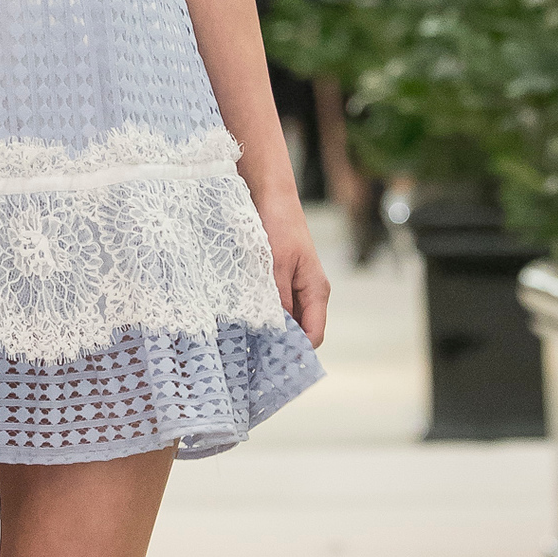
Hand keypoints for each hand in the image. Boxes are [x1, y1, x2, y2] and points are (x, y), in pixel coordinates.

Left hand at [255, 190, 329, 347]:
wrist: (270, 193)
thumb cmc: (277, 224)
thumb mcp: (275, 265)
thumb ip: (277, 301)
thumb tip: (277, 334)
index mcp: (316, 291)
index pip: (313, 336)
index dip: (295, 352)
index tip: (269, 363)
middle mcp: (309, 292)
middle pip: (299, 332)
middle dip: (279, 344)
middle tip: (249, 356)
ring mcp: (295, 286)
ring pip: (285, 320)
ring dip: (267, 329)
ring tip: (242, 340)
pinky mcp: (279, 279)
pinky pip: (274, 306)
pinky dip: (261, 314)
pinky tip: (241, 318)